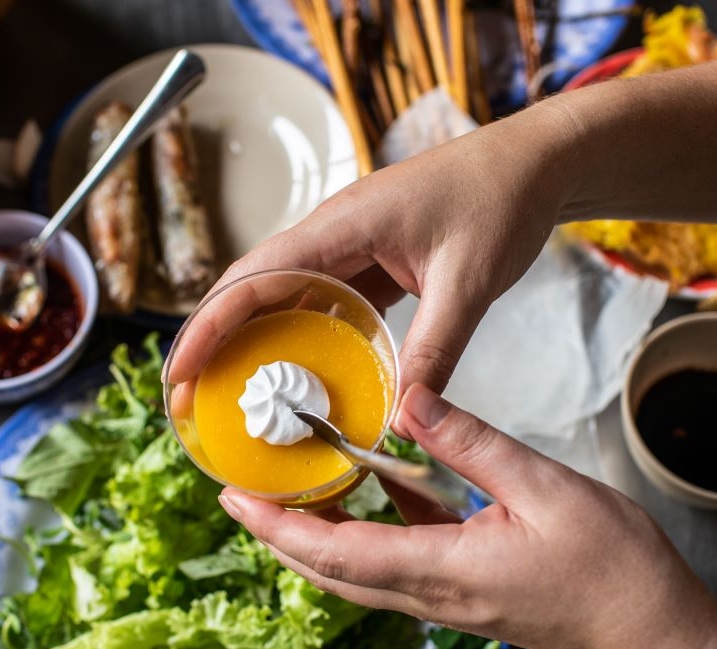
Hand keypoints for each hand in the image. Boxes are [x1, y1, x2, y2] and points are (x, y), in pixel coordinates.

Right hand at [167, 107, 582, 412]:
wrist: (535, 164)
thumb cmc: (501, 198)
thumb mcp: (469, 281)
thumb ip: (434, 350)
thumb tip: (403, 417)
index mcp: (342, 224)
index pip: (254, 276)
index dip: (209, 325)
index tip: (181, 372)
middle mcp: (333, 233)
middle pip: (252, 289)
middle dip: (214, 342)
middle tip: (190, 401)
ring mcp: (348, 247)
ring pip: (282, 298)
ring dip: (253, 343)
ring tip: (231, 397)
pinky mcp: (369, 261)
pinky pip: (321, 303)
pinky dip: (302, 339)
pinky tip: (299, 377)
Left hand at [217, 383, 716, 648]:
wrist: (656, 638)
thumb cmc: (614, 570)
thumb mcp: (543, 488)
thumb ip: (470, 442)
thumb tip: (409, 399)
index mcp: (442, 569)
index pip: (337, 551)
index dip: (278, 526)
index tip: (235, 498)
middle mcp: (432, 595)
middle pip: (332, 571)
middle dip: (279, 534)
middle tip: (241, 493)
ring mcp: (447, 601)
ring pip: (359, 572)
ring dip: (317, 537)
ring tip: (292, 489)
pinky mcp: (465, 596)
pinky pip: (399, 566)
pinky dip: (369, 534)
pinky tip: (377, 491)